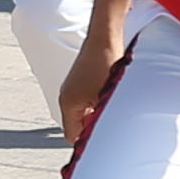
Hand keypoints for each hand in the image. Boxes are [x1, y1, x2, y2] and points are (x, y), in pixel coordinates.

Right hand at [57, 13, 127, 142]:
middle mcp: (66, 96)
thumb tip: (102, 137)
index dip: (87, 142)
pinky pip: (87, 100)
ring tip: (113, 111)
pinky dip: (98, 103)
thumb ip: (101, 120)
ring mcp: (73, 87)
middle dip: (93, 128)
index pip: (72, 136)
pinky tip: (111, 97)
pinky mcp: (81, 79)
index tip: (104, 143)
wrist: (105, 35)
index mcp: (68, 103)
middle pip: (78, 125)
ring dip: (97, 115)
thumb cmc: (105, 63)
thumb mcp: (106, 97)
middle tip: (111, 129)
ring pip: (84, 113)